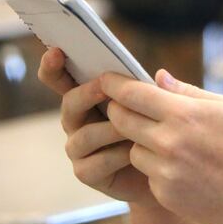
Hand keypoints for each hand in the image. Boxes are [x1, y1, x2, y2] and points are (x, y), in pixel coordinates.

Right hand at [38, 48, 158, 207]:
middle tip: (105, 87)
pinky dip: (115, 156)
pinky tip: (134, 152)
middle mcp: (79, 121)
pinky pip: (94, 163)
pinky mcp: (87, 172)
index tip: (56, 51)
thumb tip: (161, 74)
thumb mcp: (161, 107)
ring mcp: (80, 148)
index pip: (64, 80)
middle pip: (69, 103)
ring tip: (133, 128)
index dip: (54, 67)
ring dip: (108, 129)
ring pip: (83, 135)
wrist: (168, 171)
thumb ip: (157, 92)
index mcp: (91, 98)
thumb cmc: (161, 131)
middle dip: (86, 93)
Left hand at [100, 70, 222, 223]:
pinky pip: (149, 173)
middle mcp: (169, 142)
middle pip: (121, 119)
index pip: (133, 94)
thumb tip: (158, 77)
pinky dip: (159, 168)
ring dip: (142, 142)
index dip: (114, 84)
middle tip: (125, 106)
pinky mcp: (164, 194)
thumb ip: (187, 92)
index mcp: (185, 115)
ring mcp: (165, 171)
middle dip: (119, 110)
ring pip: (133, 149)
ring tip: (173, 143)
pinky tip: (186, 168)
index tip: (105, 79)